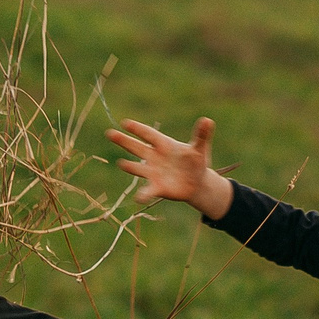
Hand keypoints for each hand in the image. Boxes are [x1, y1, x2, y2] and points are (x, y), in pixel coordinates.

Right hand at [108, 118, 236, 220]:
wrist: (197, 183)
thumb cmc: (196, 162)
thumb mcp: (200, 148)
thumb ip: (202, 135)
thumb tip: (208, 121)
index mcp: (164, 144)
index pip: (148, 134)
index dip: (138, 129)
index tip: (125, 123)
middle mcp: (154, 157)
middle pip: (137, 147)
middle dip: (124, 141)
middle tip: (109, 133)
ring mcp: (153, 172)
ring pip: (138, 168)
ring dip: (130, 167)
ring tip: (121, 164)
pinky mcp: (157, 187)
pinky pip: (148, 190)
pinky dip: (143, 194)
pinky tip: (139, 197)